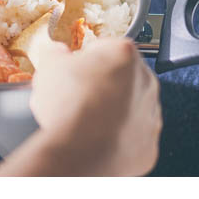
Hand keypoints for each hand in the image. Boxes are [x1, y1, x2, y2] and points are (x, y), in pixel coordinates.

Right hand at [30, 38, 161, 175]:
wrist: (78, 151)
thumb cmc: (68, 104)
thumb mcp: (48, 64)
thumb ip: (55, 52)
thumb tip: (56, 52)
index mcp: (123, 55)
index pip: (104, 47)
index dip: (83, 58)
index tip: (72, 68)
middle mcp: (145, 82)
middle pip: (119, 76)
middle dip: (98, 83)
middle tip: (73, 93)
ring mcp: (150, 116)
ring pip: (127, 107)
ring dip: (107, 110)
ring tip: (79, 118)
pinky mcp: (147, 145)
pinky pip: (129, 136)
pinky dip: (113, 136)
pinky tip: (91, 136)